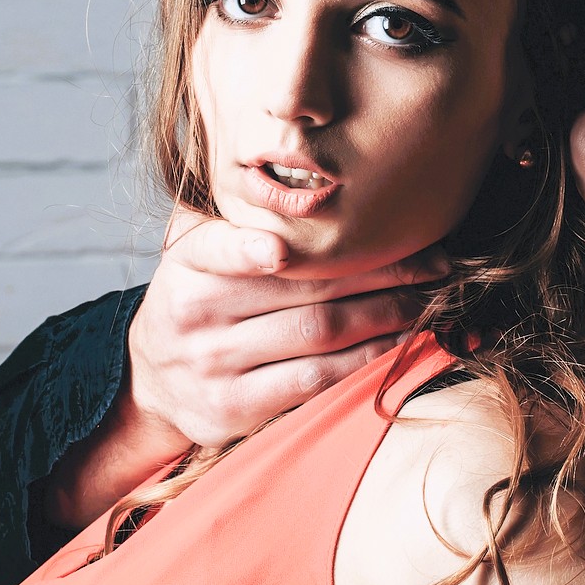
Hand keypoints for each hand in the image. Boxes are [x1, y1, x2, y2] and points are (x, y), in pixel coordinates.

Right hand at [129, 208, 448, 449]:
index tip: (280, 248)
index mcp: (186, 266)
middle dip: (378, 270)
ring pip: (317, 334)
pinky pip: (316, 380)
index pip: (218, 251)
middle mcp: (196, 316)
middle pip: (302, 288)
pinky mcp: (238, 408)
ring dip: (385, 313)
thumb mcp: (194, 251)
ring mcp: (217, 366)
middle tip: (431, 259)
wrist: (153, 378)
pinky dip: (365, 358)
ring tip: (427, 296)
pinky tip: (398, 339)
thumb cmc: (196, 298)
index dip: (248, 249)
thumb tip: (304, 176)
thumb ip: (233, 219)